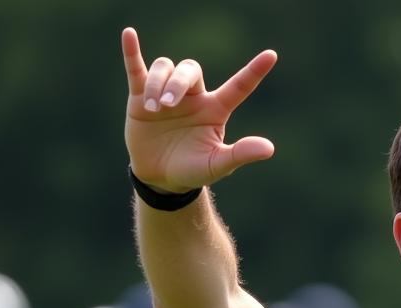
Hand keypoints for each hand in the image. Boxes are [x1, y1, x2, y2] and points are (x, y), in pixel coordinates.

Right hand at [121, 26, 277, 192]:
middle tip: (168, 106)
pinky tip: (129, 35)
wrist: (161, 178)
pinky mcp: (141, 96)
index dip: (254, 71)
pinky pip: (136, 68)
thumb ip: (240, 154)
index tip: (272, 56)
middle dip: (177, 83)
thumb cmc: (193, 171)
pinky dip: (132, 52)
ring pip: (165, 68)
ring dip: (158, 84)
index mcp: (215, 110)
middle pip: (190, 70)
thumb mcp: (217, 165)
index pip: (239, 87)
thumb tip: (269, 148)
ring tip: (154, 109)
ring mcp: (167, 93)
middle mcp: (194, 97)